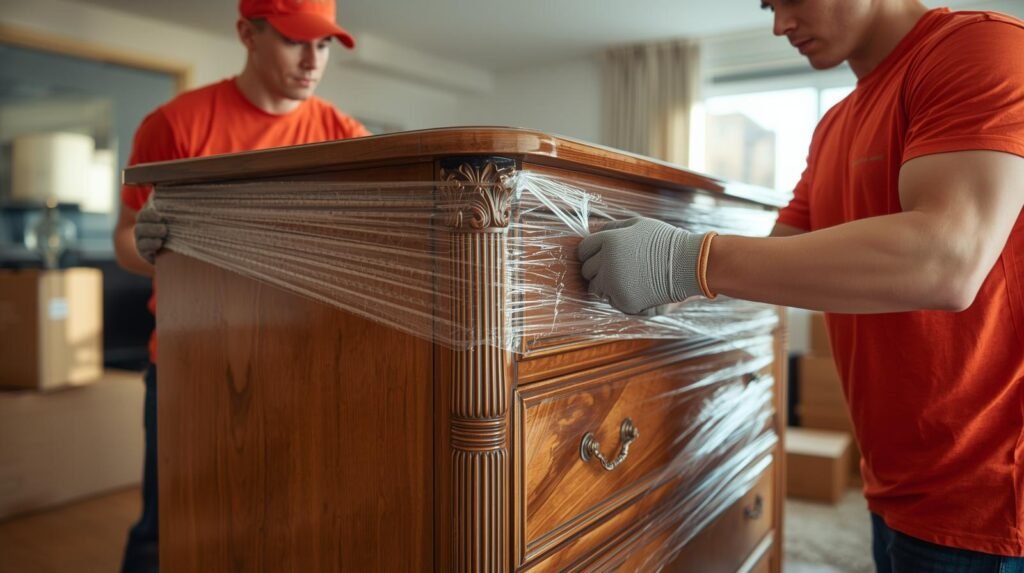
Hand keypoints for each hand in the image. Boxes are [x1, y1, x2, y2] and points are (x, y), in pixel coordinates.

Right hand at [134, 196, 167, 264]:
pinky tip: (159, 246)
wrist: (165, 245)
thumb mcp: (166, 212)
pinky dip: (151, 249)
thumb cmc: (168, 224)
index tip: (159, 216)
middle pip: (141, 229)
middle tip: (164, 229)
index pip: (144, 215)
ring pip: (142, 241)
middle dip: (152, 229)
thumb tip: (165, 189)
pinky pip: (145, 252)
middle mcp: (141, 231)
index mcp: (145, 219)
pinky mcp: (146, 254)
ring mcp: (142, 243)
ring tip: (162, 238)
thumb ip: (164, 202)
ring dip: (152, 239)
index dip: (150, 215)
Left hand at [577, 217, 704, 313]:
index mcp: (609, 240)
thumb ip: (613, 228)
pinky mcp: (623, 300)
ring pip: (595, 288)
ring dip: (605, 285)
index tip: (600, 256)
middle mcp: (607, 261)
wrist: (688, 264)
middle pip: (587, 270)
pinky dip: (618, 297)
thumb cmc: (664, 241)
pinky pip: (610, 301)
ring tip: (625, 279)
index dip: (590, 253)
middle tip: (617, 269)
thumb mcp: (638, 224)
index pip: (583, 250)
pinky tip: (635, 288)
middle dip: (597, 269)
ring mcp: (614, 283)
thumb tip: (594, 234)